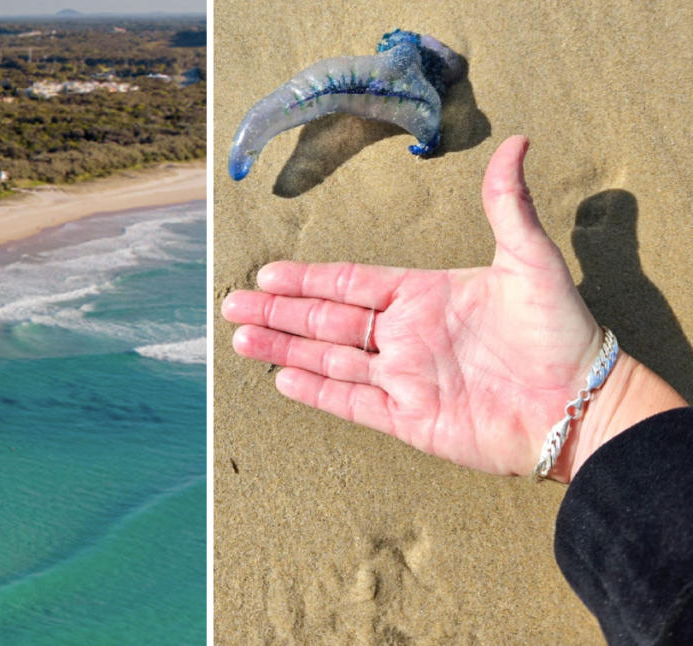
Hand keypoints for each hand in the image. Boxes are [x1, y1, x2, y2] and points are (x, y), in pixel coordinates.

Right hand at [222, 136, 682, 481]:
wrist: (579, 404)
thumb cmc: (560, 332)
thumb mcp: (531, 261)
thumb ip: (508, 206)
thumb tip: (515, 141)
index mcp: (423, 295)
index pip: (350, 282)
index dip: (307, 277)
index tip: (267, 271)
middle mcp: (405, 335)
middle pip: (326, 319)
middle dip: (279, 310)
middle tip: (232, 301)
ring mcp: (404, 378)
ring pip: (328, 358)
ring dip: (284, 346)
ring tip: (242, 336)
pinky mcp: (409, 418)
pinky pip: (351, 401)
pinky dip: (316, 390)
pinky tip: (282, 378)